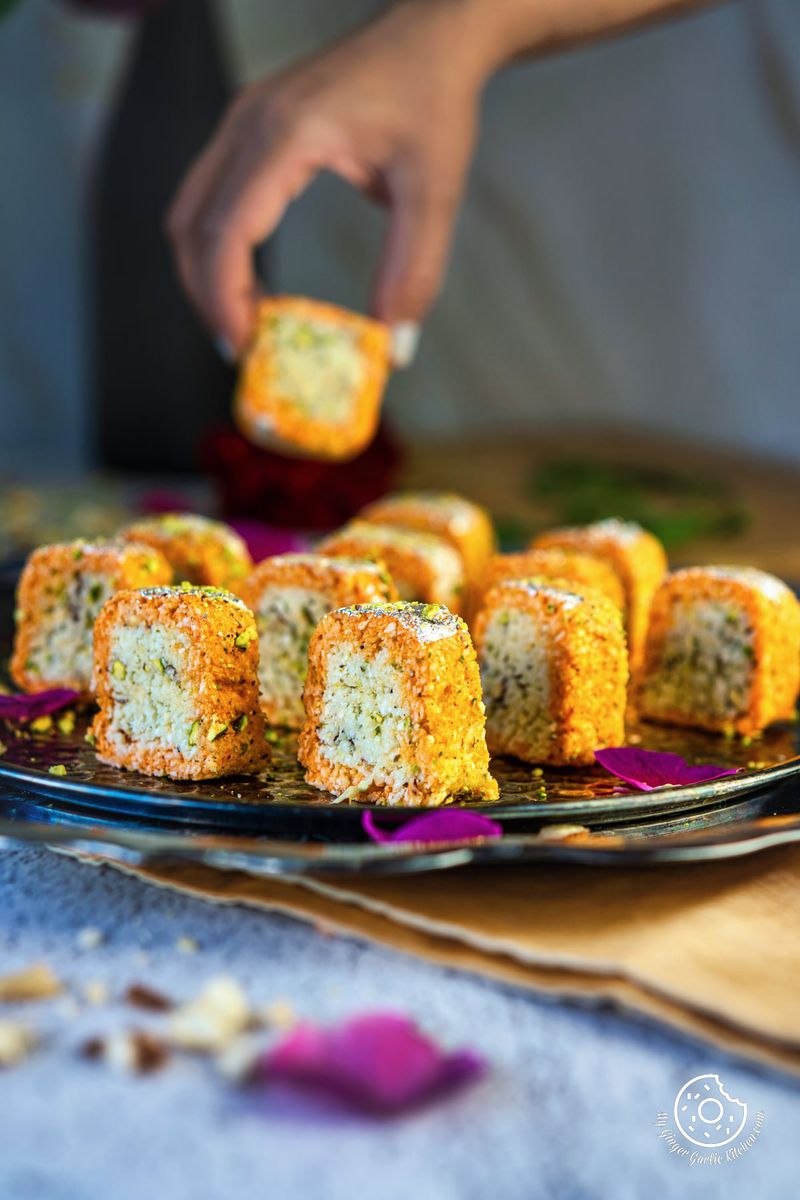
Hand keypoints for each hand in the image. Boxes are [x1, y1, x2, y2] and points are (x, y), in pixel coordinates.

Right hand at [167, 1, 493, 358]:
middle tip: (242, 349)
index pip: (228, 229)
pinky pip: (209, 195)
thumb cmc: (433, 101)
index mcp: (287, 132)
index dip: (226, 296)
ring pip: (189, 212)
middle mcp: (248, 122)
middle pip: (191, 226)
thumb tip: (395, 347)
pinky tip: (252, 283)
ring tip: (246, 323)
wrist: (430, 36)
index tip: (246, 346)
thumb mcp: (435, 191)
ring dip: (206, 273)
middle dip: (208, 295)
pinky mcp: (247, 127)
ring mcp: (241, 121)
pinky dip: (218, 247)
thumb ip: (414, 271)